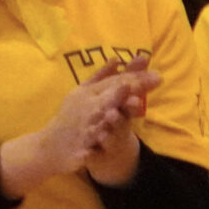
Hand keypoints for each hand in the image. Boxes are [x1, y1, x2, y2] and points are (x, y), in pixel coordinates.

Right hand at [0, 58, 154, 197]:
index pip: (116, 84)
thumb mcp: (86, 93)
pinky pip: (84, 150)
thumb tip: (117, 57)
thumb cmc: (74, 115)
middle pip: (107, 101)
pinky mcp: (77, 150)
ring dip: (105, 120)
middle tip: (132, 88)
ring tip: (114, 114)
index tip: (158, 77)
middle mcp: (86, 109)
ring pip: (95, 124)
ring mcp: (82, 129)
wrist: (51, 145)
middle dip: (119, 95)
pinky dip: (88, 150)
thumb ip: (104, 77)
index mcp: (91, 93)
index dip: (135, 80)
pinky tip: (92, 151)